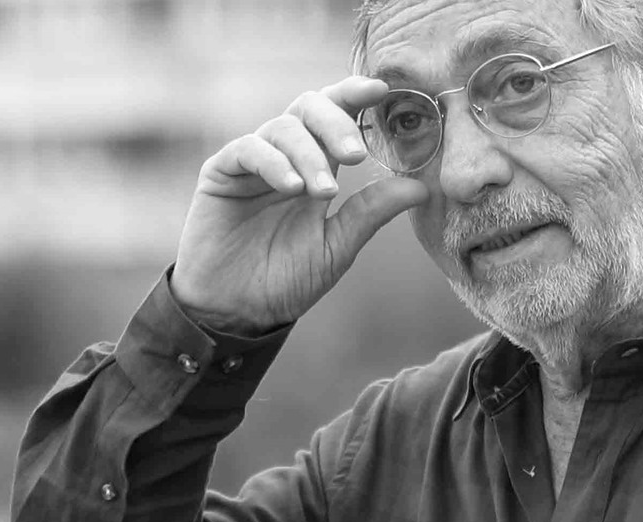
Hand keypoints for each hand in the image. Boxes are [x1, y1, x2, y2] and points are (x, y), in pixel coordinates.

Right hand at [170, 76, 429, 334]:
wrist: (238, 311)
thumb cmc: (286, 279)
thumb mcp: (338, 246)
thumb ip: (371, 212)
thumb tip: (422, 187)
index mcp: (315, 166)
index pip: (335, 114)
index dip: (355, 94)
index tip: (382, 90)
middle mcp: (284, 156)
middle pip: (309, 106)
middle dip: (336, 123)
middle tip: (355, 156)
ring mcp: (251, 162)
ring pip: (283, 128)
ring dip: (309, 155)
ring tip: (322, 193)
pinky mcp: (220, 172)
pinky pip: (248, 149)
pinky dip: (274, 163)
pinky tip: (292, 187)